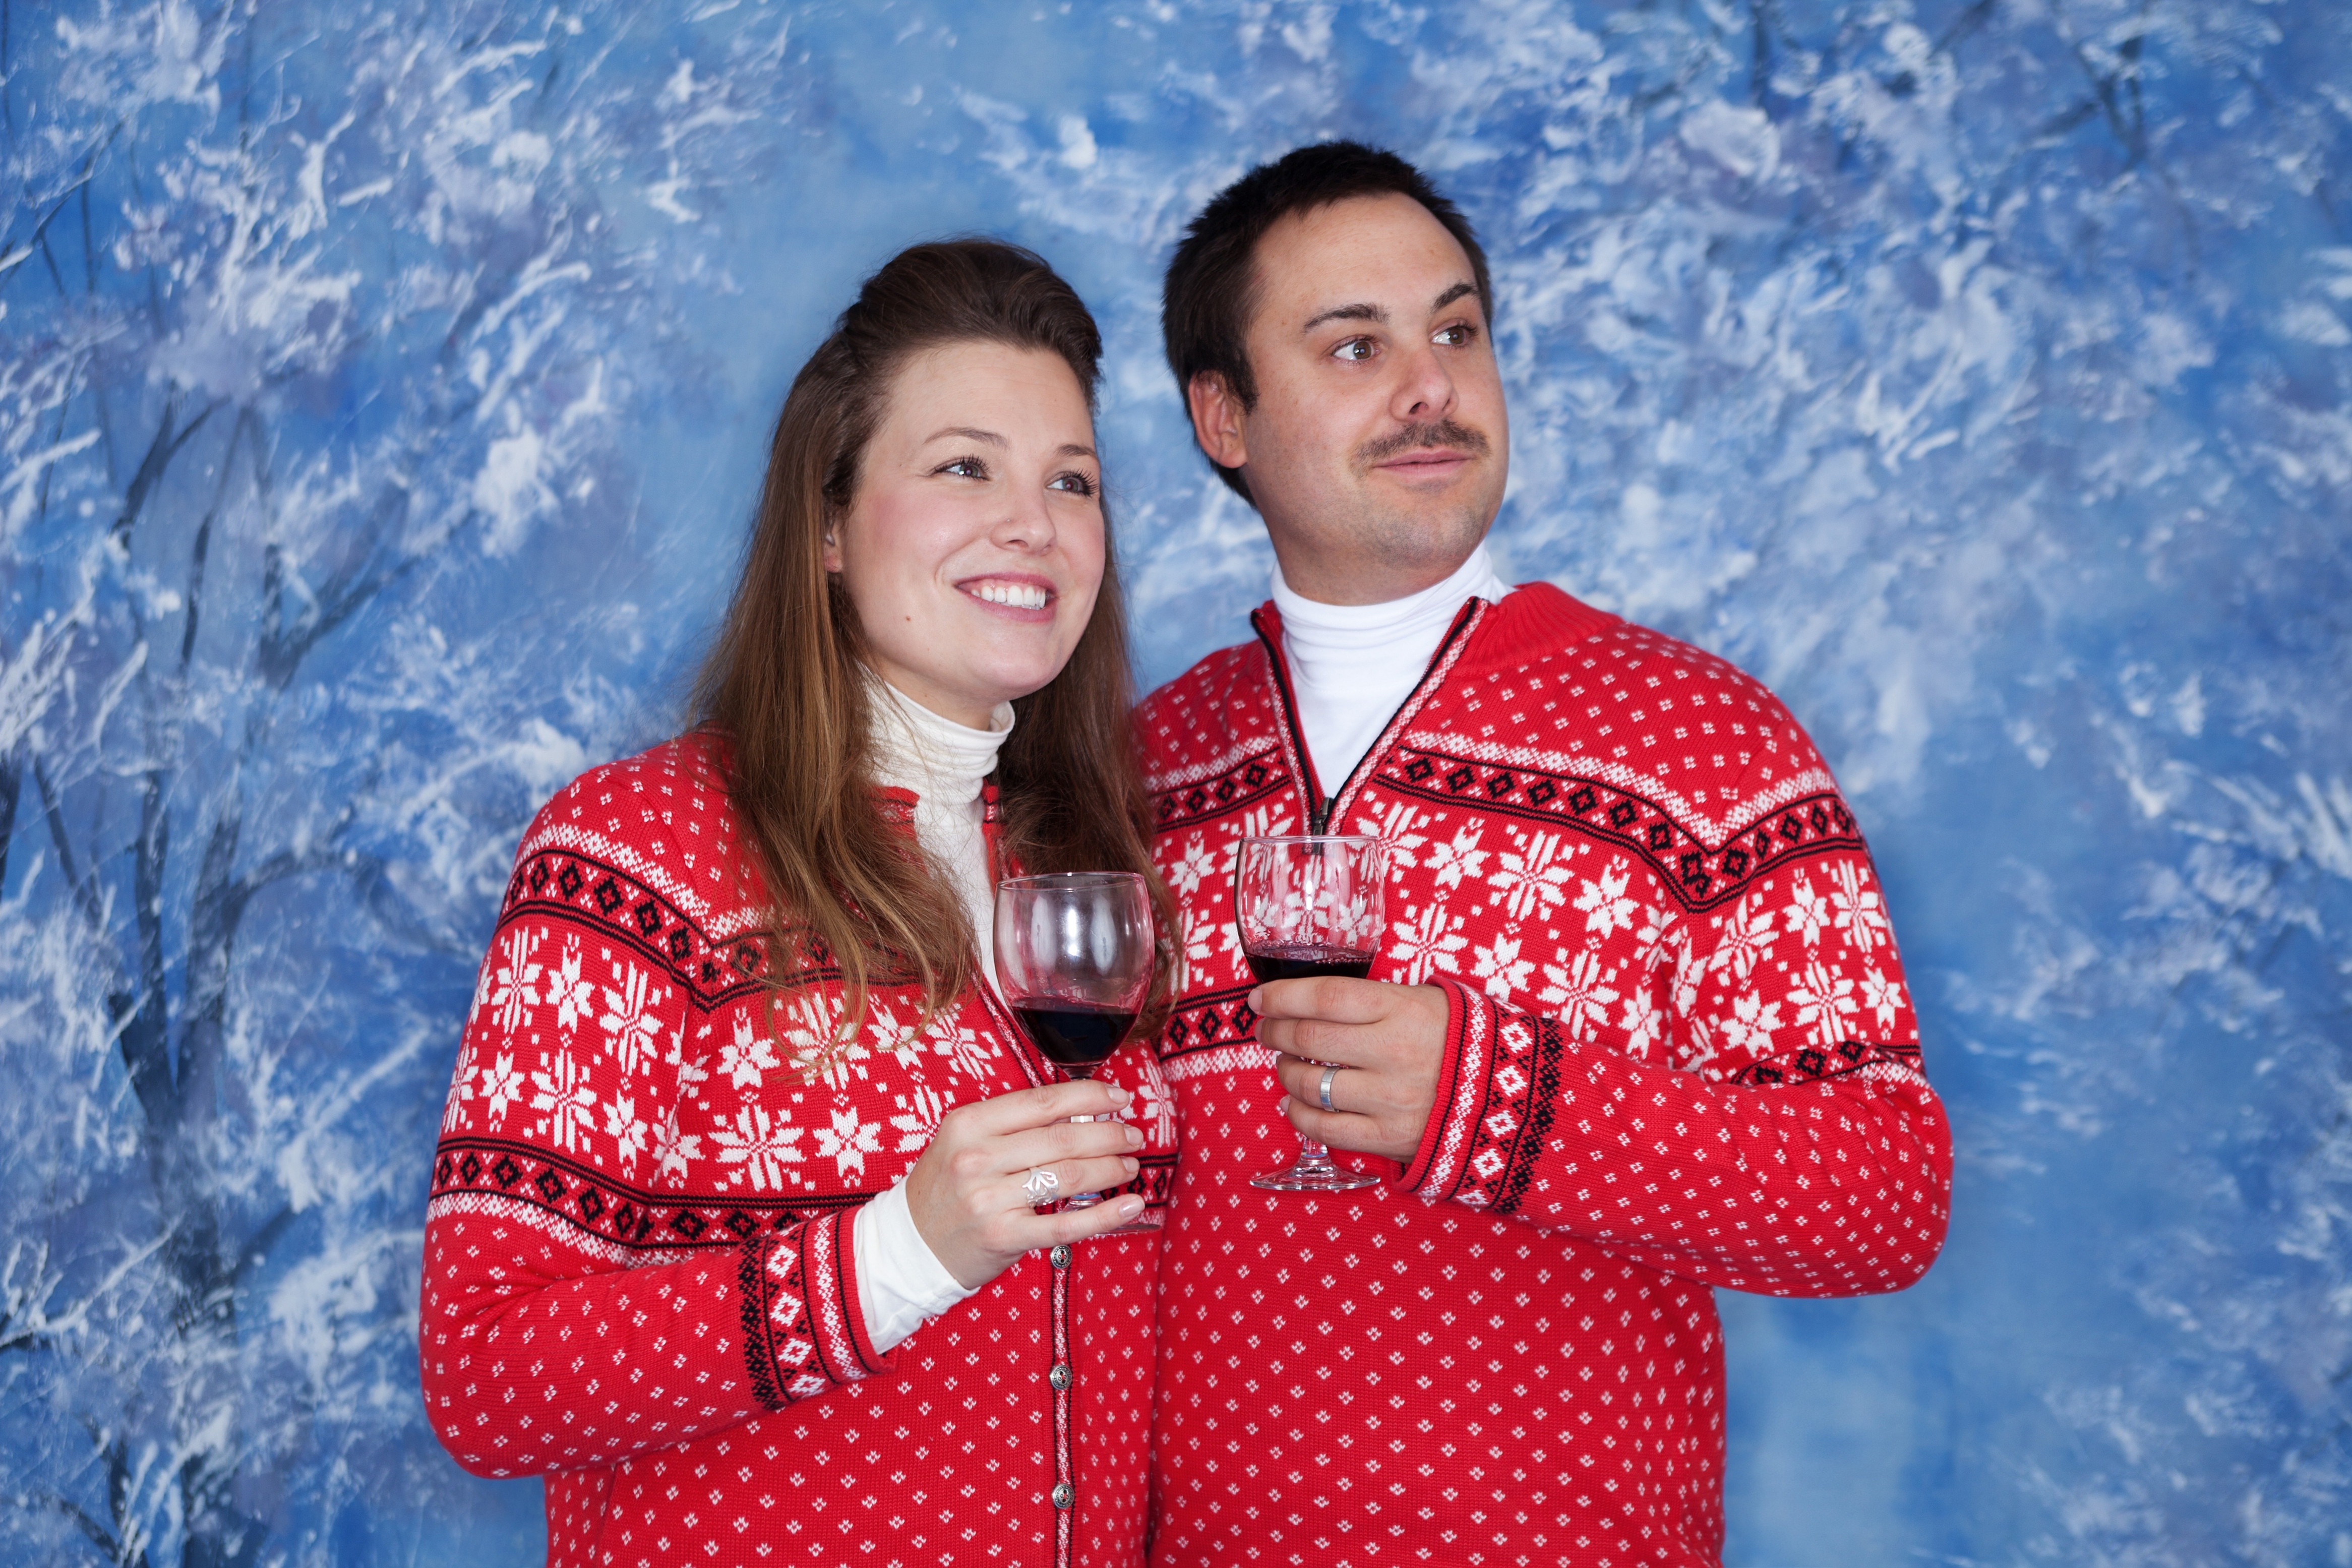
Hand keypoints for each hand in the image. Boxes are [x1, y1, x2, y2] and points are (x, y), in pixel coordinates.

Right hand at [902, 1079, 1145, 1288]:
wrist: (909, 1245)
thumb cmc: (947, 1187)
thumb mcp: (964, 1141)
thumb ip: (1013, 1124)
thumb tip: (1081, 1111)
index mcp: (969, 1124)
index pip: (1042, 1101)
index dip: (1089, 1096)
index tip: (1118, 1097)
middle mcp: (977, 1158)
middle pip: (1063, 1138)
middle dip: (1108, 1134)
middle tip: (1132, 1135)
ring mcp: (989, 1199)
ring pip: (1069, 1176)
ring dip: (1110, 1168)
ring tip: (1129, 1164)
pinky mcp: (1003, 1237)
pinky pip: (1065, 1224)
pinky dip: (1106, 1215)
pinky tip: (1132, 1205)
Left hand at [1255, 978, 1448, 1163]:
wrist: (1511, 1094)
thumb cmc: (1461, 1039)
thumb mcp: (1426, 999)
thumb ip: (1373, 999)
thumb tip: (1312, 1001)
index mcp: (1402, 1008)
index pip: (1324, 997)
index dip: (1282, 996)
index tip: (1260, 999)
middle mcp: (1392, 1052)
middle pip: (1310, 1038)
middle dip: (1275, 1032)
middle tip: (1266, 1030)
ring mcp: (1390, 1098)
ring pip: (1310, 1084)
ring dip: (1285, 1072)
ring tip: (1285, 1065)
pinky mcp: (1389, 1137)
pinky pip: (1326, 1130)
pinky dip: (1298, 1115)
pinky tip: (1293, 1104)